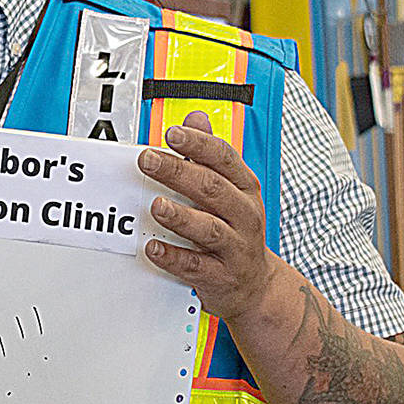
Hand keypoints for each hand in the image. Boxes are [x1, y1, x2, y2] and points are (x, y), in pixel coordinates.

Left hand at [136, 111, 276, 321]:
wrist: (255, 286)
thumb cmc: (235, 231)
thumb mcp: (230, 190)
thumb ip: (209, 156)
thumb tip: (195, 117)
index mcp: (244, 188)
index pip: (224, 159)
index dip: (198, 144)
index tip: (172, 133)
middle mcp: (244, 215)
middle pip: (213, 189)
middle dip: (179, 172)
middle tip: (148, 160)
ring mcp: (235, 247)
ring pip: (209, 229)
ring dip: (181, 216)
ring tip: (156, 205)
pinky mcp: (221, 277)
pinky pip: (196, 266)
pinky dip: (173, 256)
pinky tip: (153, 247)